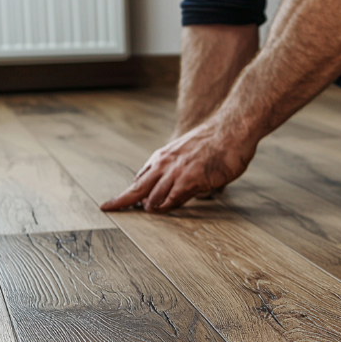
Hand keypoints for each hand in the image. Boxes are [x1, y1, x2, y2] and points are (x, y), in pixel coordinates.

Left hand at [100, 121, 254, 212]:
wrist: (231, 129)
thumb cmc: (214, 142)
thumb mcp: (185, 152)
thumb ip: (174, 167)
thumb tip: (170, 185)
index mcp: (161, 157)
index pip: (138, 181)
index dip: (124, 196)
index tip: (109, 205)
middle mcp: (164, 164)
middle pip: (137, 190)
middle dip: (123, 202)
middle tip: (110, 210)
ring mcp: (176, 173)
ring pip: (153, 199)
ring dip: (153, 208)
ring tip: (155, 212)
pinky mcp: (191, 180)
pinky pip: (173, 201)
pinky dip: (170, 207)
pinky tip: (171, 209)